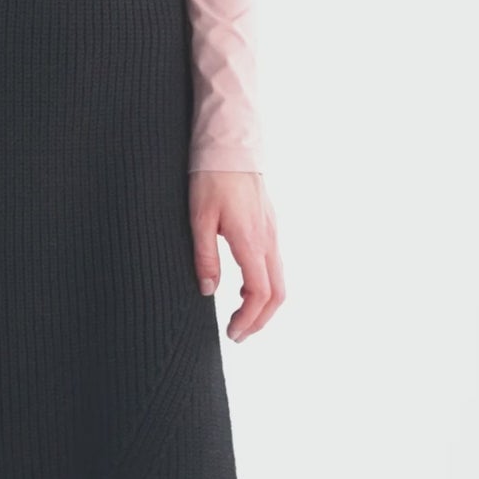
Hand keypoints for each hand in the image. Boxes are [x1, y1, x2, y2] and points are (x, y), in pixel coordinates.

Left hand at [189, 170, 284, 341]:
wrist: (230, 144)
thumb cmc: (211, 177)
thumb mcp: (198, 219)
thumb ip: (205, 257)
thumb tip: (209, 291)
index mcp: (251, 241)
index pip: (260, 292)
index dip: (248, 319)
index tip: (233, 333)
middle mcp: (268, 239)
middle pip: (278, 293)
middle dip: (260, 320)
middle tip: (238, 334)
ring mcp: (272, 232)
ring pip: (280, 280)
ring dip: (264, 305)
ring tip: (240, 317)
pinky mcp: (270, 226)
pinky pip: (275, 265)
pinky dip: (265, 286)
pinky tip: (245, 288)